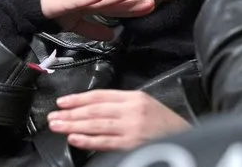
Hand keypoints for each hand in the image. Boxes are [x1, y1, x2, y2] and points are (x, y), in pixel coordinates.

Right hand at [40, 0, 154, 39]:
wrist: (30, 2)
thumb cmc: (53, 10)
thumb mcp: (75, 24)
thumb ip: (93, 29)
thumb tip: (112, 35)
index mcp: (92, 4)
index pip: (116, 8)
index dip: (132, 8)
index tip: (150, 7)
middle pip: (114, 2)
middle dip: (132, 3)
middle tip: (152, 3)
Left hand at [47, 90, 190, 150]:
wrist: (188, 137)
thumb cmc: (164, 123)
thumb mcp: (145, 104)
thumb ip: (122, 104)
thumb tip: (93, 107)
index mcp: (133, 97)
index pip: (100, 95)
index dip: (78, 99)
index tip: (62, 102)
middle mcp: (131, 111)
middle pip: (94, 110)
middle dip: (71, 113)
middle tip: (53, 116)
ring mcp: (131, 129)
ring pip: (96, 125)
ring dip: (74, 126)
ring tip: (57, 126)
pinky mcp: (132, 145)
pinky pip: (105, 143)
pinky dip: (88, 141)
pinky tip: (74, 139)